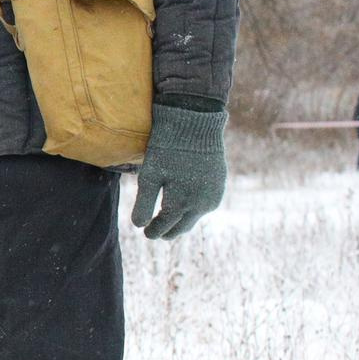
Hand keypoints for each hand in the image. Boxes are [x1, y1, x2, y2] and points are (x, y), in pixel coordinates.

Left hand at [130, 104, 227, 240]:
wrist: (195, 127)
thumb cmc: (167, 151)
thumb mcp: (149, 176)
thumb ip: (144, 203)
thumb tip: (139, 226)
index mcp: (181, 203)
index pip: (164, 226)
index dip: (153, 231)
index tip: (145, 233)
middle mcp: (201, 205)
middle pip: (181, 226)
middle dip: (167, 230)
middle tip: (155, 232)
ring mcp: (213, 197)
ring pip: (194, 217)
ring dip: (181, 220)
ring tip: (169, 220)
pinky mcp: (220, 188)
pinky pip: (204, 205)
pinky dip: (193, 208)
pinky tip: (185, 205)